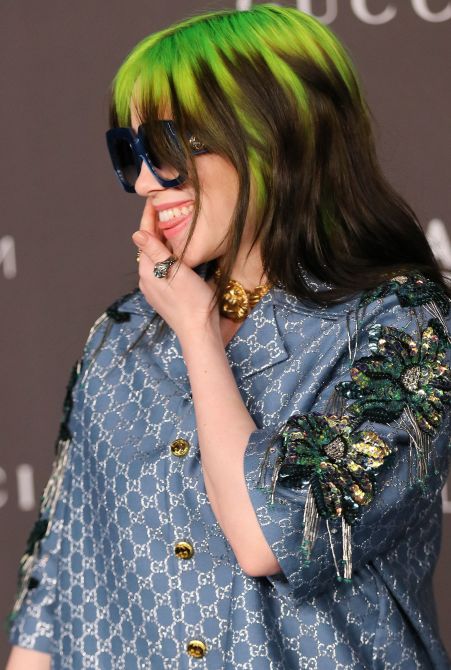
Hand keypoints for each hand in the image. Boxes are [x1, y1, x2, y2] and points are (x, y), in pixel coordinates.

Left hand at [132, 199, 219, 343]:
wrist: (199, 331)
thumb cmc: (192, 301)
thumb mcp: (175, 270)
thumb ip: (156, 251)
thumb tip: (137, 233)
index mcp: (148, 270)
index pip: (145, 237)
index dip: (149, 217)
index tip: (153, 200)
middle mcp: (147, 279)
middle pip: (149, 246)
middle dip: (156, 227)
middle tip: (166, 207)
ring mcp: (154, 289)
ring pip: (156, 258)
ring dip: (162, 242)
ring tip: (173, 225)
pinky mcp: (164, 295)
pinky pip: (162, 269)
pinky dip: (167, 256)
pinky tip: (178, 253)